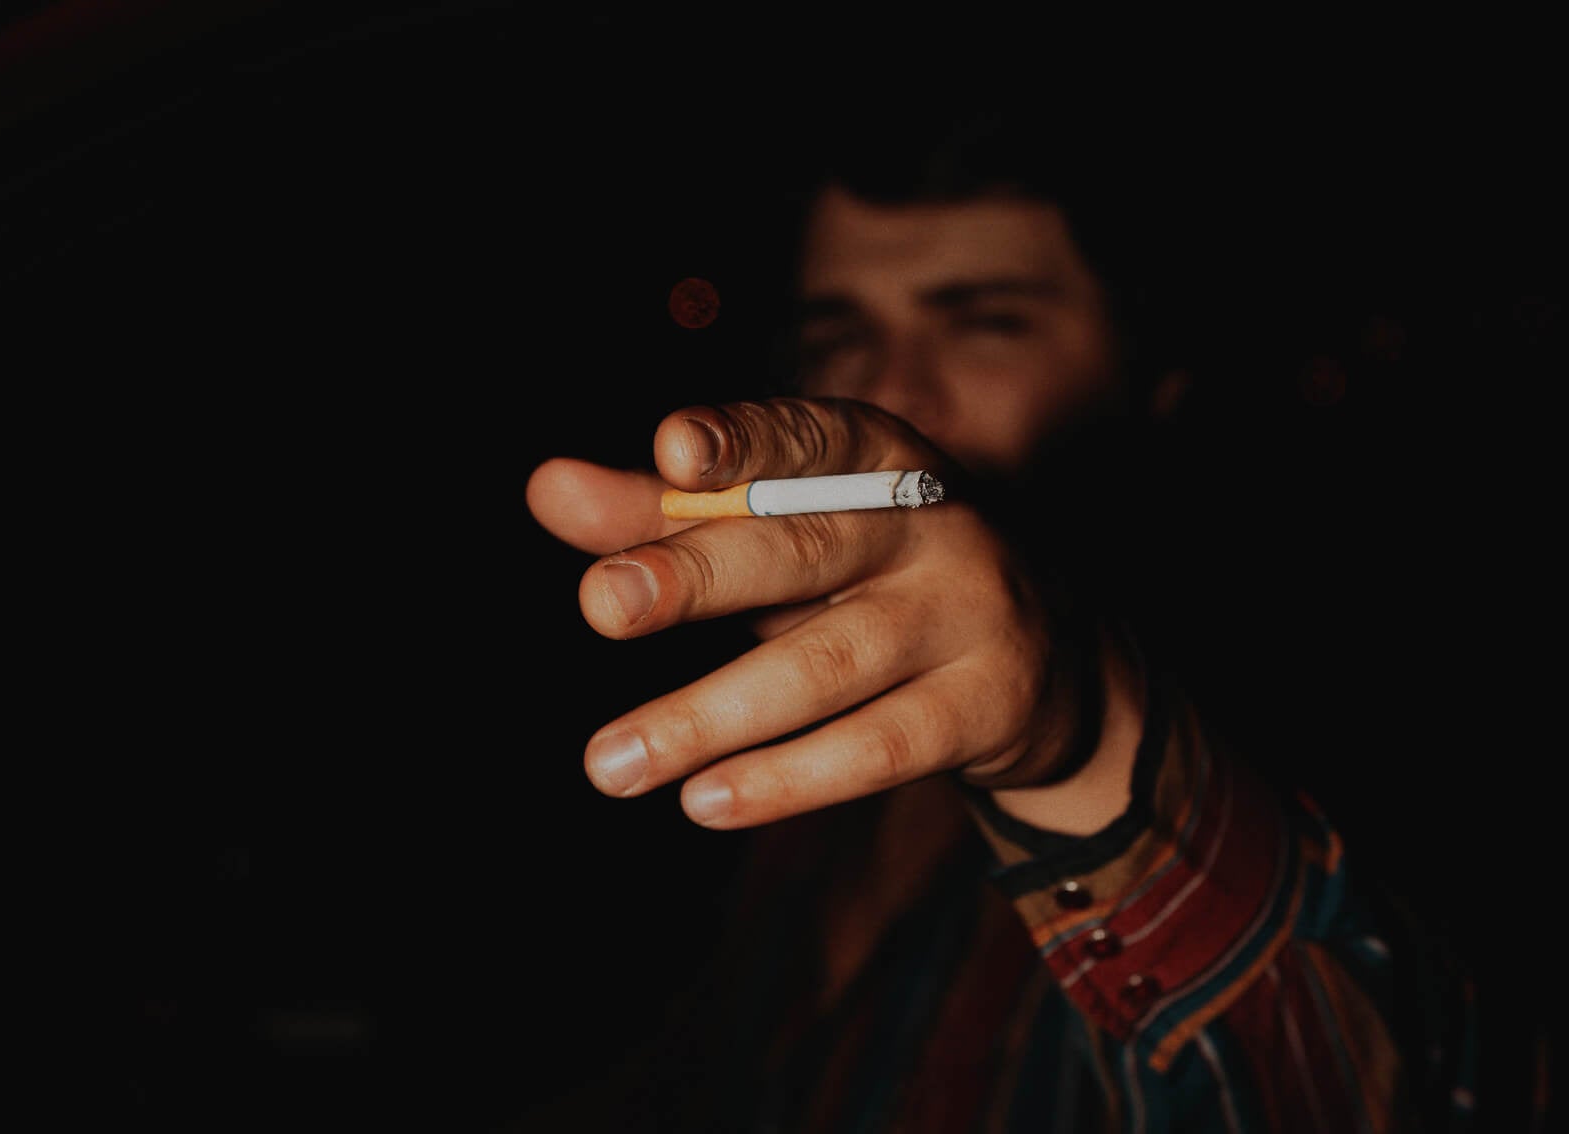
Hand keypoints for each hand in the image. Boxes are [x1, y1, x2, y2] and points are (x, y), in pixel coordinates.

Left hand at [526, 397, 1142, 831]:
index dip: (742, 442)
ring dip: (710, 716)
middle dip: (697, 574)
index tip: (672, 452)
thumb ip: (665, 511)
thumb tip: (544, 487)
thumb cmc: (872, 570)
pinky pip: (881, 746)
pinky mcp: (988, 705)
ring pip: (827, 664)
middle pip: (803, 546)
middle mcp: (929, 523)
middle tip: (600, 605)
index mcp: (871, 455)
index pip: (804, 436)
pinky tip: (705, 800)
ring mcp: (968, 614)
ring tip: (609, 764)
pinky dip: (790, 779)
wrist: (1050, 653)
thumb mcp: (785, 529)